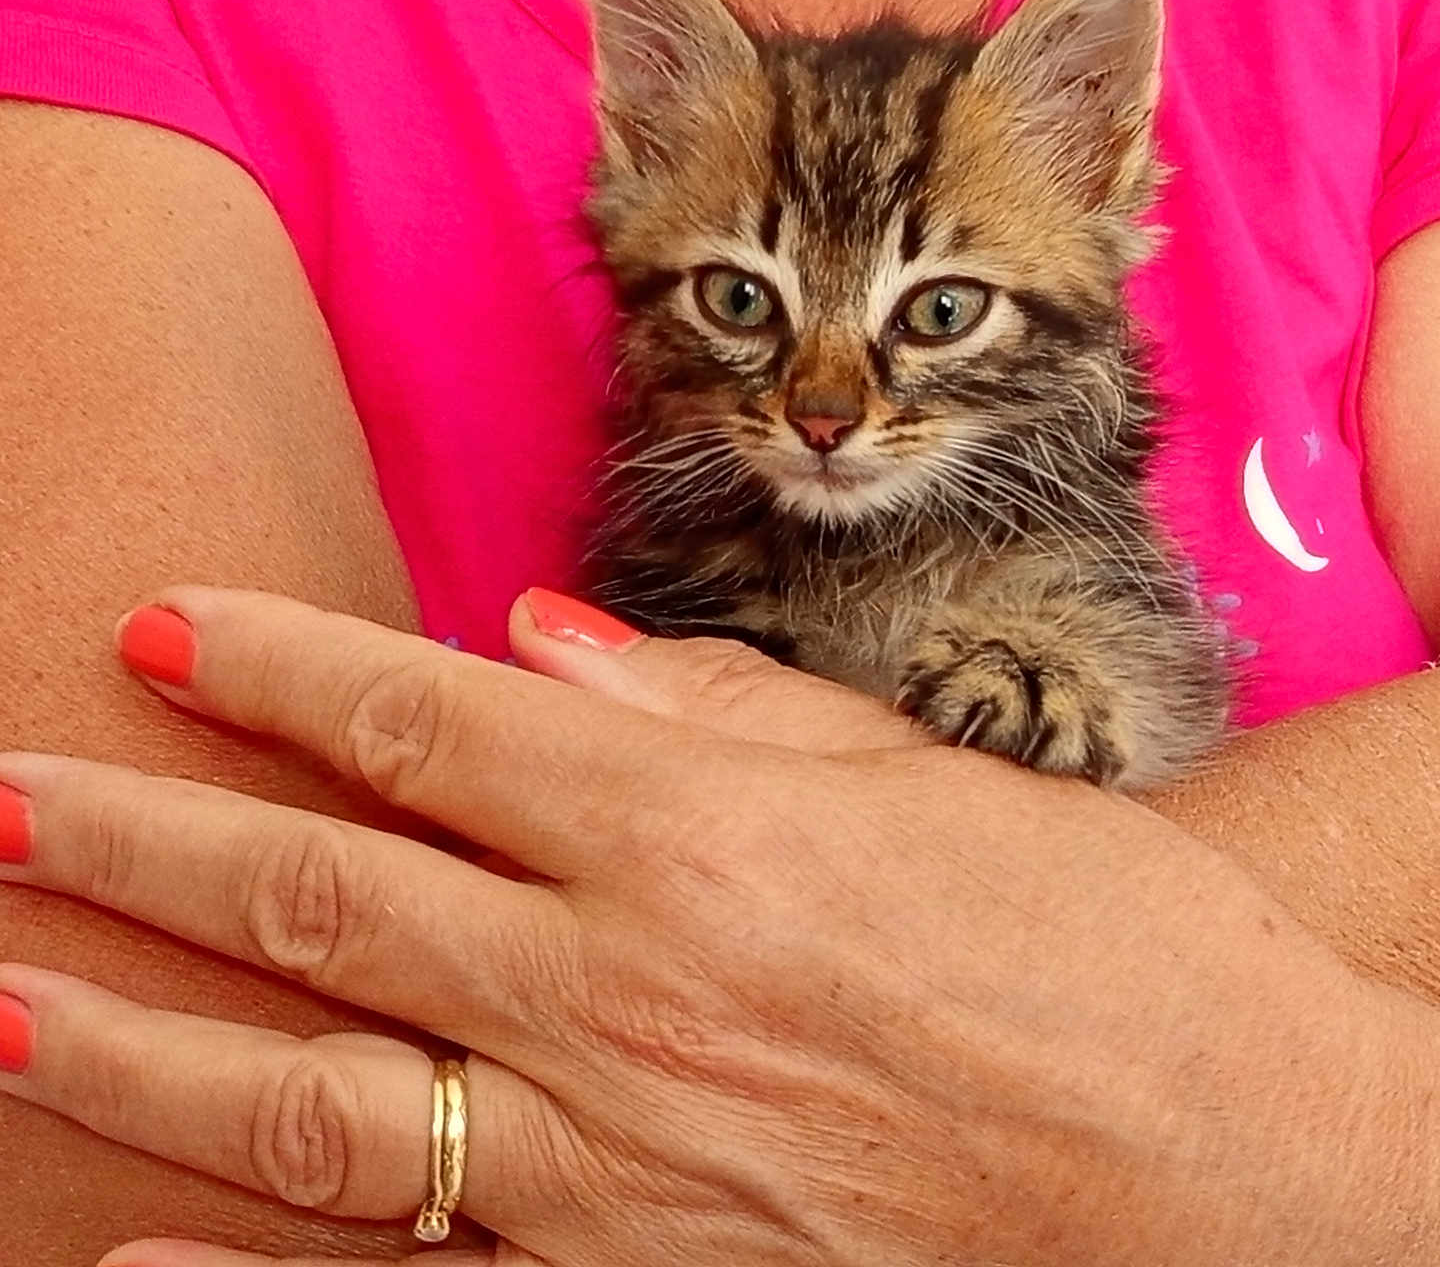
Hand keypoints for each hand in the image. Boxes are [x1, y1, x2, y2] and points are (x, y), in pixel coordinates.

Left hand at [0, 588, 1432, 1266]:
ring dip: (137, 1040)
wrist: (1232, 1165)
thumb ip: (700, 703)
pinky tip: (117, 1263)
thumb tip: (536, 638)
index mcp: (696, 829)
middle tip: (4, 787)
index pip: (423, 722)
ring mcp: (619, 1167)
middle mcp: (625, 990)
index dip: (274, 664)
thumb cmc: (1095, 936)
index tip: (161, 627)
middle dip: (139, 831)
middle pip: (325, 891)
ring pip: (316, 1097)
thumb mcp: (911, 769)